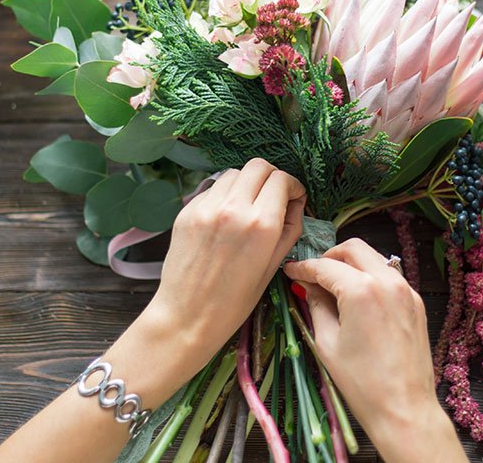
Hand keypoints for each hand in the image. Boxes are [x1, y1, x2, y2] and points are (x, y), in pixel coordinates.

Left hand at [0, 159, 305, 462]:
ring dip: (246, 184)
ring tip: (246, 207)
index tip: (293, 198)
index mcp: (262, 224)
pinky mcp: (187, 210)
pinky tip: (224, 218)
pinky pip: (212, 188)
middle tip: (272, 197)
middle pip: (258, 166)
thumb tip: (295, 203)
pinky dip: (224, 195)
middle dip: (271, 178)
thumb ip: (289, 228)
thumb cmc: (236, 300)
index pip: (282, 179)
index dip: (293, 186)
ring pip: (234, 173)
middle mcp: (234, 208)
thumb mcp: (273, 267)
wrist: (187, 316)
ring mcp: (207, 206)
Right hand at [284, 239, 467, 462]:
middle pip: (354, 249)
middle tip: (313, 274)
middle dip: (330, 256)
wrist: (404, 408)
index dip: (303, 267)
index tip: (290, 271)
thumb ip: (317, 306)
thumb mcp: (327, 343)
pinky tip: (357, 299)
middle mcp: (388, 282)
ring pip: (374, 258)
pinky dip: (370, 277)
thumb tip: (310, 287)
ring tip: (334, 286)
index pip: (325, 267)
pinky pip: (389, 277)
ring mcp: (406, 291)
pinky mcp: (415, 303)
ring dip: (352, 264)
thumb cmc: (362, 383)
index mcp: (362, 290)